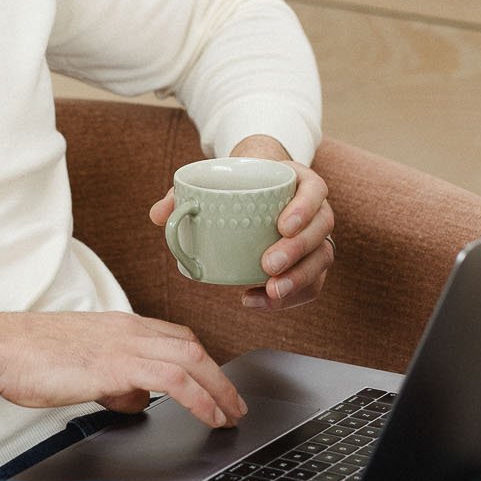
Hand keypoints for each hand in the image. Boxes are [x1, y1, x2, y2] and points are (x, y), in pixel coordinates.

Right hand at [0, 308, 246, 429]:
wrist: (1, 348)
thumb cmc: (29, 358)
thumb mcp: (80, 367)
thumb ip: (113, 381)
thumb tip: (135, 399)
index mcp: (120, 326)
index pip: (177, 339)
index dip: (203, 363)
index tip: (216, 385)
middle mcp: (129, 330)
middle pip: (193, 348)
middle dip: (221, 378)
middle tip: (235, 405)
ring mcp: (126, 345)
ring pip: (193, 361)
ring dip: (219, 391)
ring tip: (231, 416)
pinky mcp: (119, 366)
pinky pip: (176, 381)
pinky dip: (201, 400)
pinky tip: (210, 417)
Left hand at [147, 134, 335, 314]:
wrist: (252, 191)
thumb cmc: (235, 185)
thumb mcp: (212, 180)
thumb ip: (183, 193)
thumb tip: (159, 215)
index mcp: (299, 181)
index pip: (314, 190)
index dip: (304, 208)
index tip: (282, 225)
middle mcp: (315, 209)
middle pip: (321, 228)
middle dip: (297, 250)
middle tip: (267, 265)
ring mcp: (316, 236)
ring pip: (321, 259)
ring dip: (299, 278)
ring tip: (271, 290)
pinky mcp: (310, 262)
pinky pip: (312, 282)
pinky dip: (291, 296)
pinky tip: (261, 300)